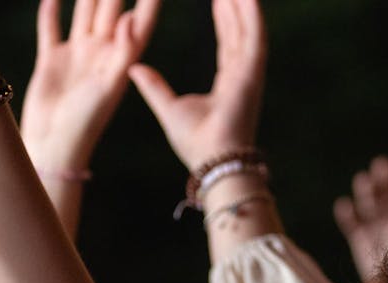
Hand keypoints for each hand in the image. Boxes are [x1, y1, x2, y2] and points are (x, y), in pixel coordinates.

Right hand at [21, 0, 160, 170]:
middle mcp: (101, 53)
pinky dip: (51, 11)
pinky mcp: (51, 61)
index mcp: (120, 60)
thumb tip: (132, 16)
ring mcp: (77, 56)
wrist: (54, 146)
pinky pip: (51, 29)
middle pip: (112, 8)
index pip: (140, 20)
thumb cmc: (87, 122)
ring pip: (84, 12)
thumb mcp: (109, 87)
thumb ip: (123, 52)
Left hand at [129, 0, 265, 170]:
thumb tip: (133, 68)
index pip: (227, 42)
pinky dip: (252, 15)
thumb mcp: (168, 108)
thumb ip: (153, 86)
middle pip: (241, 30)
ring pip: (250, 28)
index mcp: (227, 83)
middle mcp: (243, 76)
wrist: (212, 161)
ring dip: (244, 4)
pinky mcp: (252, 75)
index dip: (224, 19)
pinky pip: (254, 37)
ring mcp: (250, 75)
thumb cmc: (195, 143)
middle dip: (236, 4)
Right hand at [333, 151, 387, 280]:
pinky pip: (350, 222)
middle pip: (386, 190)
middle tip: (382, 164)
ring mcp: (373, 223)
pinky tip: (345, 205)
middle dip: (384, 177)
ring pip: (367, 200)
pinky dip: (346, 213)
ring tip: (363, 179)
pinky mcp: (358, 235)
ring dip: (364, 189)